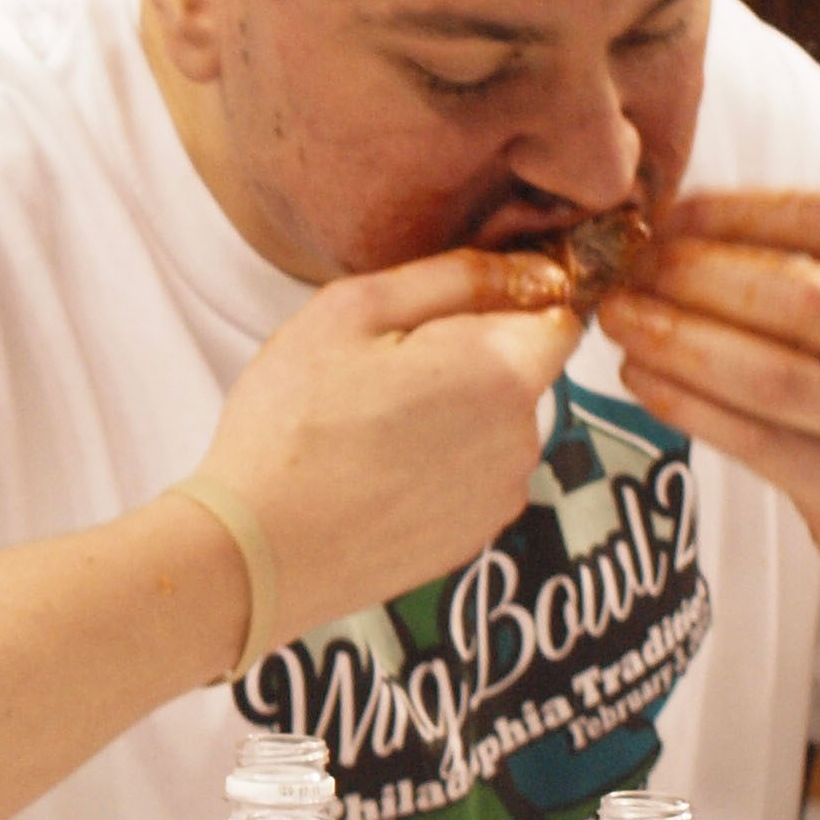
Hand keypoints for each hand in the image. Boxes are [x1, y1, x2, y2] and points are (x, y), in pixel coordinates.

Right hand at [188, 247, 582, 665]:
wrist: (261, 549)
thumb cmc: (293, 420)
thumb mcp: (352, 311)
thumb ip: (454, 276)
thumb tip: (530, 270)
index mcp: (504, 371)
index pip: (558, 313)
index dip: (508, 299)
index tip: (444, 310)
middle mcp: (523, 438)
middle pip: (521, 370)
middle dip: (468, 357)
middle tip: (379, 369)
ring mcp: (501, 495)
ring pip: (495, 424)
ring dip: (452, 412)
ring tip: (368, 425)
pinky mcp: (476, 538)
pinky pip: (473, 476)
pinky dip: (438, 465)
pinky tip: (375, 470)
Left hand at [596, 188, 819, 612]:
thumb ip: (813, 267)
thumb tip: (674, 222)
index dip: (734, 211)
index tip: (664, 217)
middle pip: (796, 295)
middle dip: (694, 277)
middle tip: (624, 273)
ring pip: (771, 373)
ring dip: (676, 340)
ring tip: (617, 320)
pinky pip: (757, 440)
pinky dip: (686, 404)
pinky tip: (640, 379)